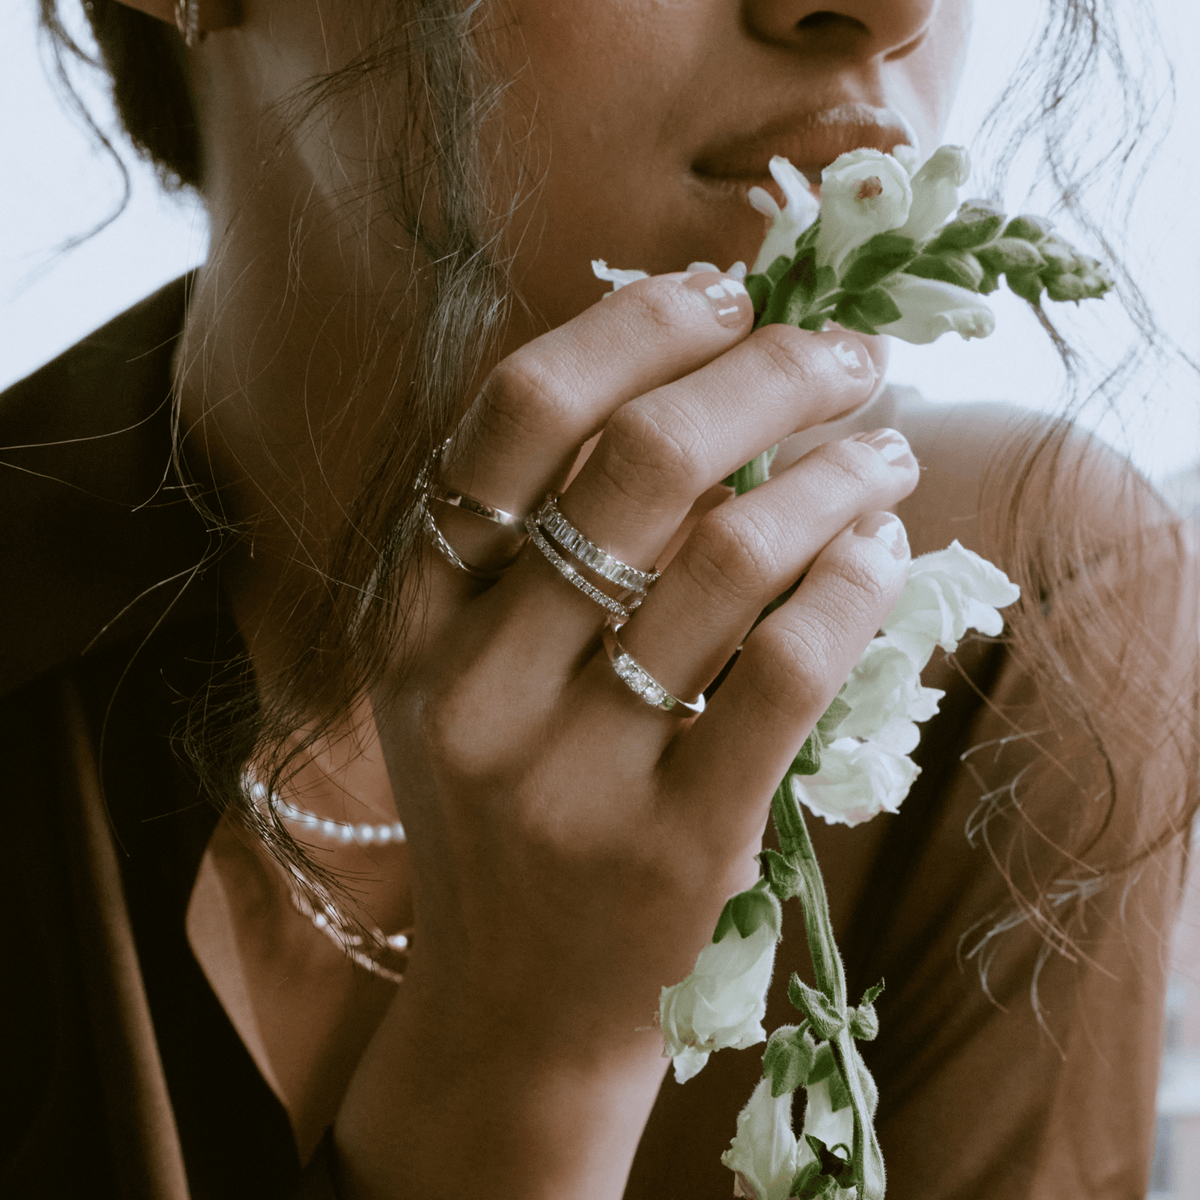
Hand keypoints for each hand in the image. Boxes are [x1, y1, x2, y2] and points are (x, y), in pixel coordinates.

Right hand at [336, 271, 918, 1197]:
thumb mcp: (469, 674)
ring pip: (731, 556)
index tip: (725, 293)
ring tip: (886, 451)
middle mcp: (473, 685)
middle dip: (767, 371)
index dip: (633, 327)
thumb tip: (698, 378)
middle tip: (846, 353)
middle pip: (638, 460)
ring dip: (837, 472)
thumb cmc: (508, 812)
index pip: (514, 417)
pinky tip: (881, 551)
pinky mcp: (675, 844)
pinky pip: (792, 668)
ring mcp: (570, 773)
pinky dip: (857, 580)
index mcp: (410, 619)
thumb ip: (534, 543)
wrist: (511, 1009)